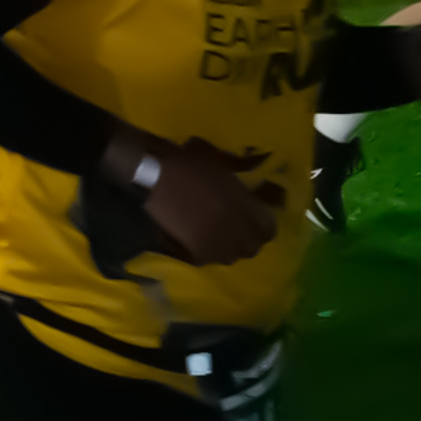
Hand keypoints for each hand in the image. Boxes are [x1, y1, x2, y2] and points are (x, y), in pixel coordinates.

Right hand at [121, 135, 282, 265]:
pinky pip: (209, 259)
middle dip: (248, 238)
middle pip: (253, 247)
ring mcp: (216, 245)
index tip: (255, 216)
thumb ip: (243, 178)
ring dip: (228, 247)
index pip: (269, 228)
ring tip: (216, 235)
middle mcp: (237, 230)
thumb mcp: (222, 164)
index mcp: (246, 207)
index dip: (263, 223)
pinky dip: (206, 252)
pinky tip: (197, 239)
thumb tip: (257, 183)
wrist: (152, 173)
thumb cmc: (188, 162)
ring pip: (231, 256)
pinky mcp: (195, 253)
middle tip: (237, 227)